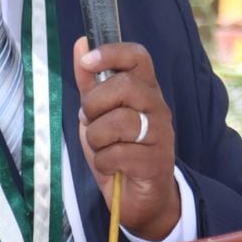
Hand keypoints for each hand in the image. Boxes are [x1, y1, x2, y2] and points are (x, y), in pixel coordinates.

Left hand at [73, 38, 179, 241]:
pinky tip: (110, 167)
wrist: (140, 199)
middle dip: (95, 103)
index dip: (111, 53)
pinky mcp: (155, 162)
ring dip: (97, 138)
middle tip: (90, 119)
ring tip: (101, 148)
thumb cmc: (118, 151)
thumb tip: (81, 43)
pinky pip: (118, 153)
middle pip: (125, 85)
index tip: (87, 62)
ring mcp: (160, 134)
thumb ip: (89, 82)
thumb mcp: (97, 114)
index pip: (138, 56)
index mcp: (144, 90)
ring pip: (119, 120)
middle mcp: (157, 107)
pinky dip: (103, 162)